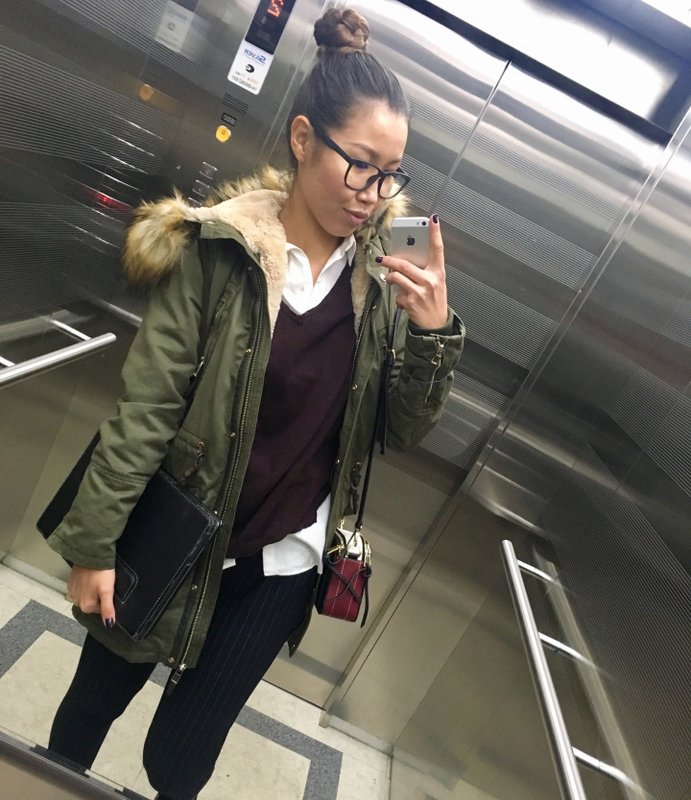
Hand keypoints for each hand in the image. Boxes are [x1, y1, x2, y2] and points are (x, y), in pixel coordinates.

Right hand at [67, 565, 115, 628]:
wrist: (90, 555)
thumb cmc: (102, 573)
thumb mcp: (107, 590)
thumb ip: (107, 608)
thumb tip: (109, 625)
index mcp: (86, 606)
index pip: (99, 610)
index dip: (106, 600)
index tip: (108, 591)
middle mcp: (76, 601)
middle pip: (91, 604)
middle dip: (98, 597)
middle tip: (103, 585)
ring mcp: (72, 592)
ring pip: (84, 596)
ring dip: (90, 591)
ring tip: (97, 580)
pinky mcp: (70, 582)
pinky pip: (78, 589)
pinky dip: (84, 585)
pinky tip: (89, 578)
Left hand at [379, 214, 447, 329]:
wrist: (436, 326)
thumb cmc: (434, 302)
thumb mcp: (436, 283)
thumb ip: (424, 270)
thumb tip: (405, 260)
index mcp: (439, 273)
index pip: (438, 249)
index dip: (435, 233)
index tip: (433, 219)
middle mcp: (431, 281)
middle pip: (405, 264)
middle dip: (390, 260)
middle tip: (382, 258)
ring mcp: (420, 292)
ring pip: (397, 277)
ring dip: (390, 278)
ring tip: (391, 279)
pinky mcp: (411, 302)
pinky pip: (397, 294)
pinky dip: (397, 297)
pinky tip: (404, 301)